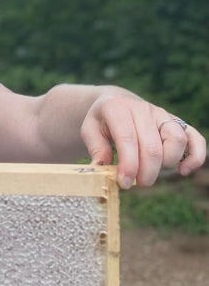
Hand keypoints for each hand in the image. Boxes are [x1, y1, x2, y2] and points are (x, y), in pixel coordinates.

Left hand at [80, 92, 205, 188]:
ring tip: (150, 172)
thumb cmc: (102, 121)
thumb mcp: (89, 129)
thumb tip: (102, 168)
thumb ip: (95, 148)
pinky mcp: (177, 122)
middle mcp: (143, 109)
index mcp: (118, 108)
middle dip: (146, 171)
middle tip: (136, 183)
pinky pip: (195, 138)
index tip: (124, 182)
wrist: (116, 102)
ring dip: (166, 164)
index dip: (128, 164)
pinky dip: (195, 156)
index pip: (127, 138)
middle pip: (152, 145)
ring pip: (176, 140)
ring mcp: (162, 114)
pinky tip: (183, 171)